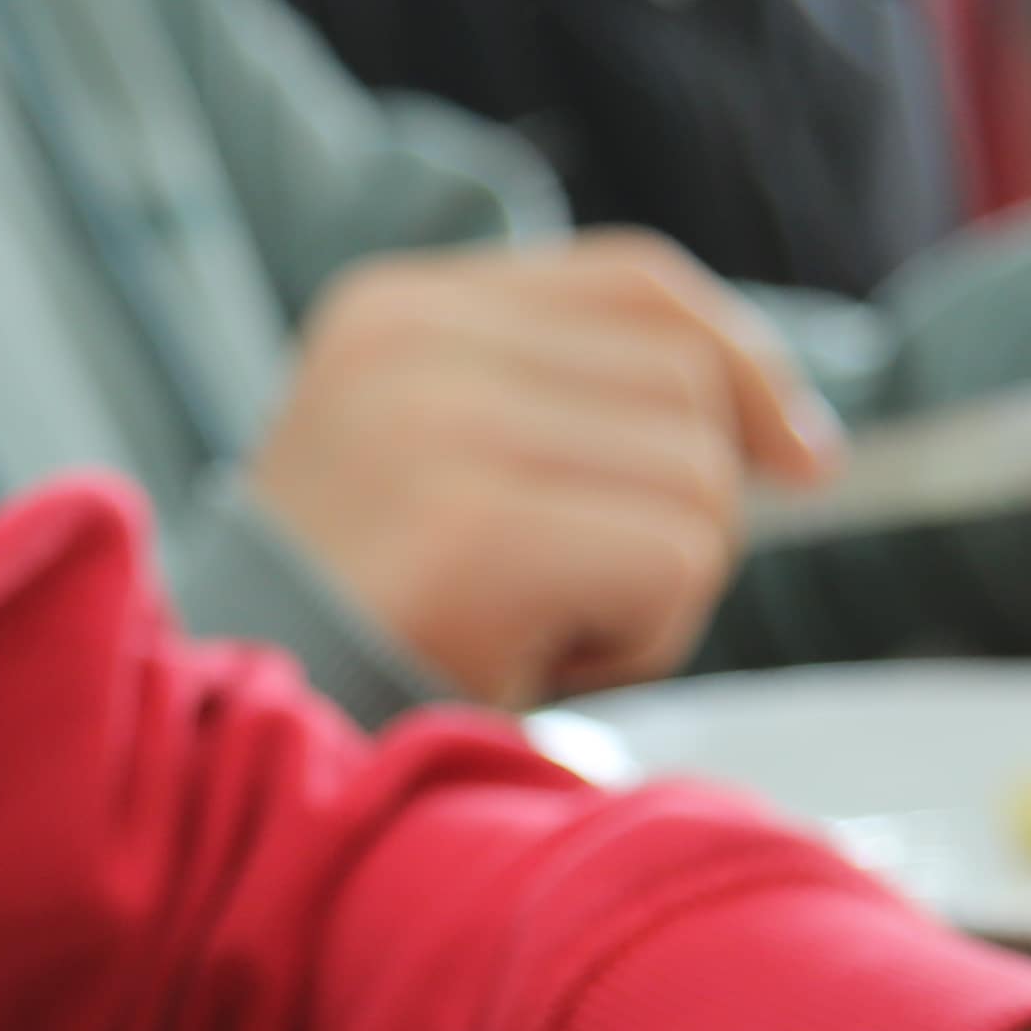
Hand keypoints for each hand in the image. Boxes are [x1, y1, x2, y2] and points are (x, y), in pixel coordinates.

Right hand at [247, 233, 839, 706]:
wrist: (229, 750)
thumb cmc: (376, 626)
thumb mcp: (456, 467)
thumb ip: (581, 407)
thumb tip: (801, 439)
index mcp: (398, 308)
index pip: (637, 280)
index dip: (742, 358)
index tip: (800, 455)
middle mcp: (413, 340)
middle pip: (685, 376)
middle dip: (685, 499)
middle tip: (581, 590)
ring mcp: (439, 425)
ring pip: (699, 475)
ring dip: (659, 584)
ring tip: (541, 627)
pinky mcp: (476, 528)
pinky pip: (679, 560)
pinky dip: (644, 638)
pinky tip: (541, 662)